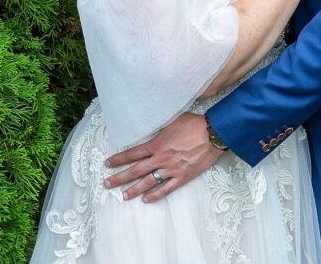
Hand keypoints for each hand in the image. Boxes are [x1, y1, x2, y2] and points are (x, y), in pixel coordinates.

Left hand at [104, 112, 221, 202]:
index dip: (118, 159)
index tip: (107, 164)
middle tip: (107, 184)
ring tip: (123, 196)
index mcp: (157, 144)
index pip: (132, 154)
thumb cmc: (194, 124)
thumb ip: (159, 128)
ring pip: (148, 182)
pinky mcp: (182, 176)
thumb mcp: (172, 120)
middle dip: (119, 178)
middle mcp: (161, 159)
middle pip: (135, 170)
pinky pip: (166, 189)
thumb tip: (150, 127)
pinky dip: (155, 195)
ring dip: (133, 190)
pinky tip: (146, 199)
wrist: (213, 134)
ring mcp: (171, 169)